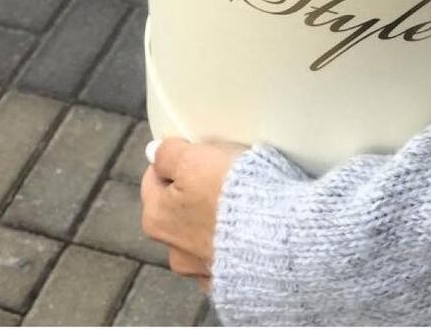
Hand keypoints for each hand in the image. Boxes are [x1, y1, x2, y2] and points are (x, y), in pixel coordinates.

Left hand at [140, 138, 245, 289]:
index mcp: (156, 218)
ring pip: (204, 231)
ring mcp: (202, 267)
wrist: (275, 235)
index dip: (178, 160)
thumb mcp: (193, 159)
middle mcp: (173, 248)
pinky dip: (237, 239)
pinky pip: (229, 251)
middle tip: (224, 173)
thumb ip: (168, 154)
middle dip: (197, 189)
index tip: (198, 153)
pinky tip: (251, 225)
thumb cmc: (232, 195)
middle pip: (180, 207)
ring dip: (218, 217)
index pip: (155, 178)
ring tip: (244, 199)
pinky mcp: (230, 279)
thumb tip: (155, 152)